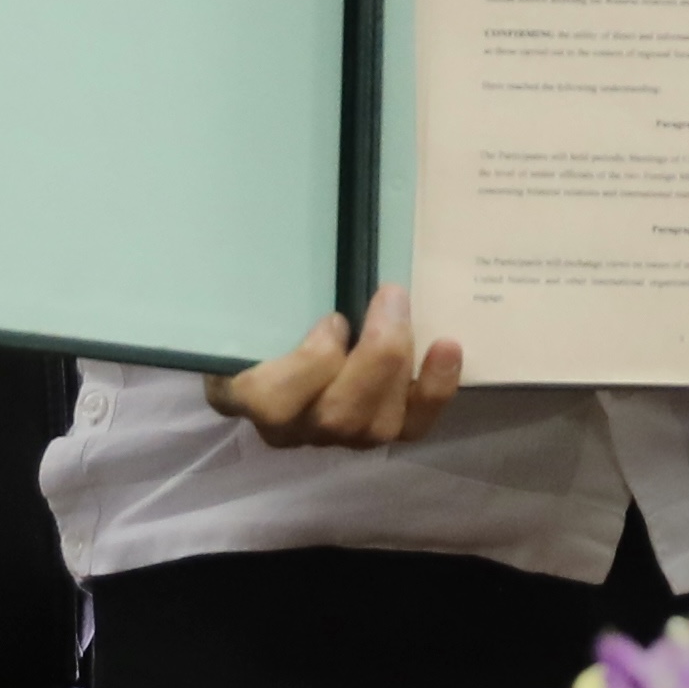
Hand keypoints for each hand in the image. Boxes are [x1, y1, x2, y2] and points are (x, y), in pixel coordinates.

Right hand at [208, 281, 465, 449]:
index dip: (311, 365)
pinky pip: (411, 426)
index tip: (333, 319)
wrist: (273, 339)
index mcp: (241, 394)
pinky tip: (448, 347)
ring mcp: (333, 438)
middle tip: (390, 296)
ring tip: (404, 311)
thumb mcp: (246, 302)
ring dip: (401, 365)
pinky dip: (434, 388)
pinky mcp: (374, 434)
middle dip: (377, 357)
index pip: (271, 400)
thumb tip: (274, 250)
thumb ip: (252, 292)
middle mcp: (287, 429)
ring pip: (375, 426)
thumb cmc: (255, 316)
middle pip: (336, 416)